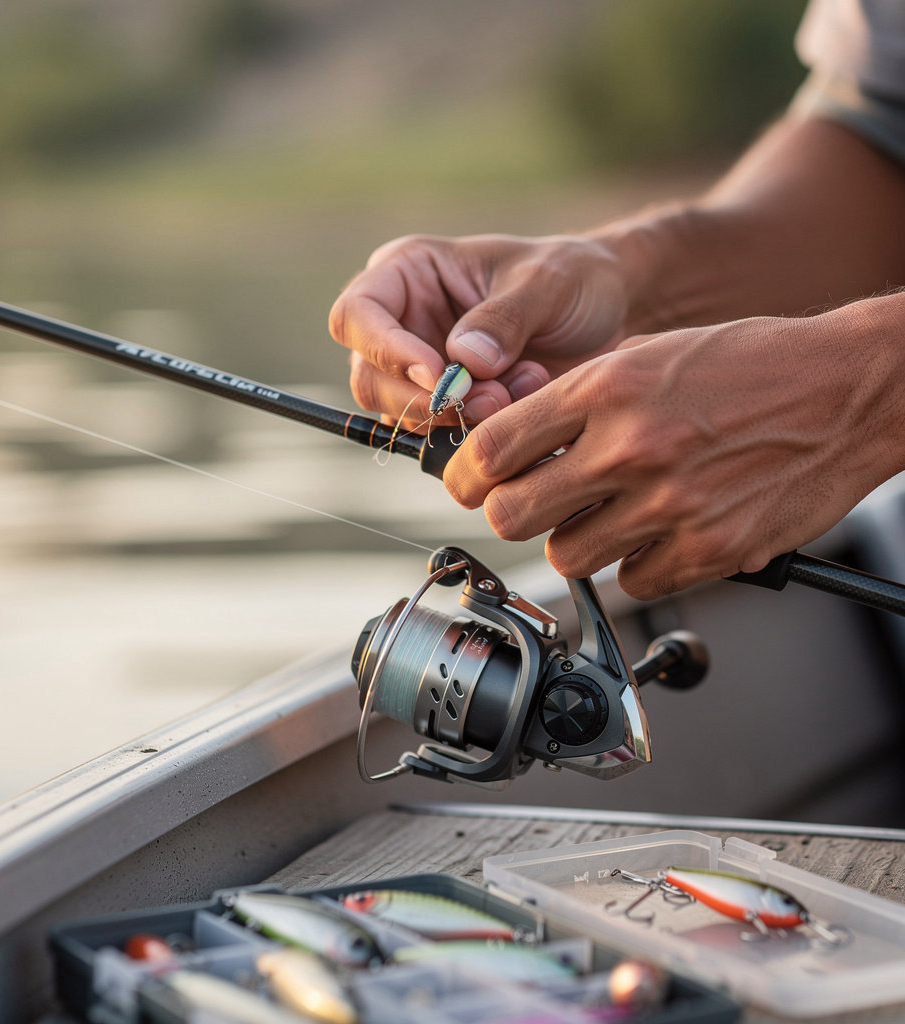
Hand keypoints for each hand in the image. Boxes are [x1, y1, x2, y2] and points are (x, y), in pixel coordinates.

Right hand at [329, 233, 629, 425]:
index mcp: (406, 273)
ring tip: (518, 391)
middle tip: (491, 400)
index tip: (438, 373)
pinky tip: (521, 405)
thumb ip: (504, 317)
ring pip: (401, 416)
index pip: (355, 315)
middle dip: (428, 400)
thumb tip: (461, 361)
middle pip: (369, 379)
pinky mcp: (444, 410)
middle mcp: (400, 324)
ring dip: (458, 419)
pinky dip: (477, 434)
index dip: (385, 350)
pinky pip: (438, 438)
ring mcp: (418, 372)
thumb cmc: (572, 279)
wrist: (607, 316)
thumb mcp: (548, 282)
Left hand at [443, 303, 904, 598]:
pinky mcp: (711, 547)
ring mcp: (672, 503)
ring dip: (575, 539)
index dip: (462, 476)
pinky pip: (633, 579)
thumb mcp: (648, 356)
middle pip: (512, 515)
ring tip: (608, 513)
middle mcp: (632, 446)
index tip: (466, 484)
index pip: (492, 449)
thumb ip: (576, 402)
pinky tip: (658, 531)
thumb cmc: (748, 366)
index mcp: (608, 389)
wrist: (847, 389)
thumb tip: (511, 445)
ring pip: (567, 556)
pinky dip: (635, 563)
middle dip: (509, 513)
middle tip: (529, 505)